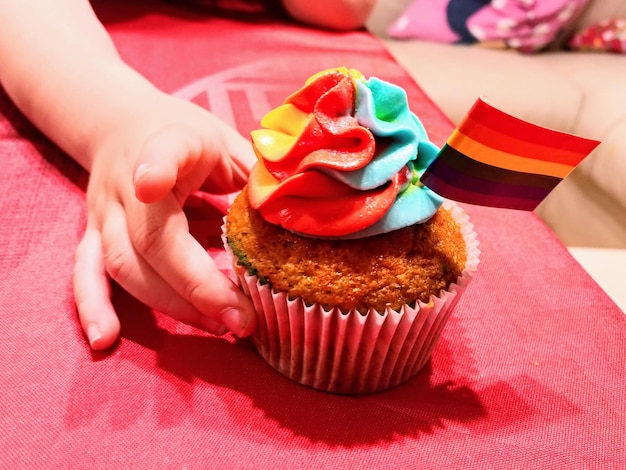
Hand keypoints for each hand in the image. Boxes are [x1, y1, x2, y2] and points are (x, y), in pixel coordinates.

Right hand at [73, 91, 256, 349]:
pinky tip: (105, 339)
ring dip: (171, 305)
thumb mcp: (227, 141)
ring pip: (124, 266)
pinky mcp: (93, 234)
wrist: (124, 126)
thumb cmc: (185, 137)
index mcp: (167, 145)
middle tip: (243, 319)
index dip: (157, 169)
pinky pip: (86, 273)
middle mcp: (126, 182)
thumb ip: (258, 173)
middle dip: (197, 287)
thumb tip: (298, 213)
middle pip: (150, 241)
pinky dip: (94, 307)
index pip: (161, 155)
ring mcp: (104, 212)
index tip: (152, 182)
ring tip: (219, 327)